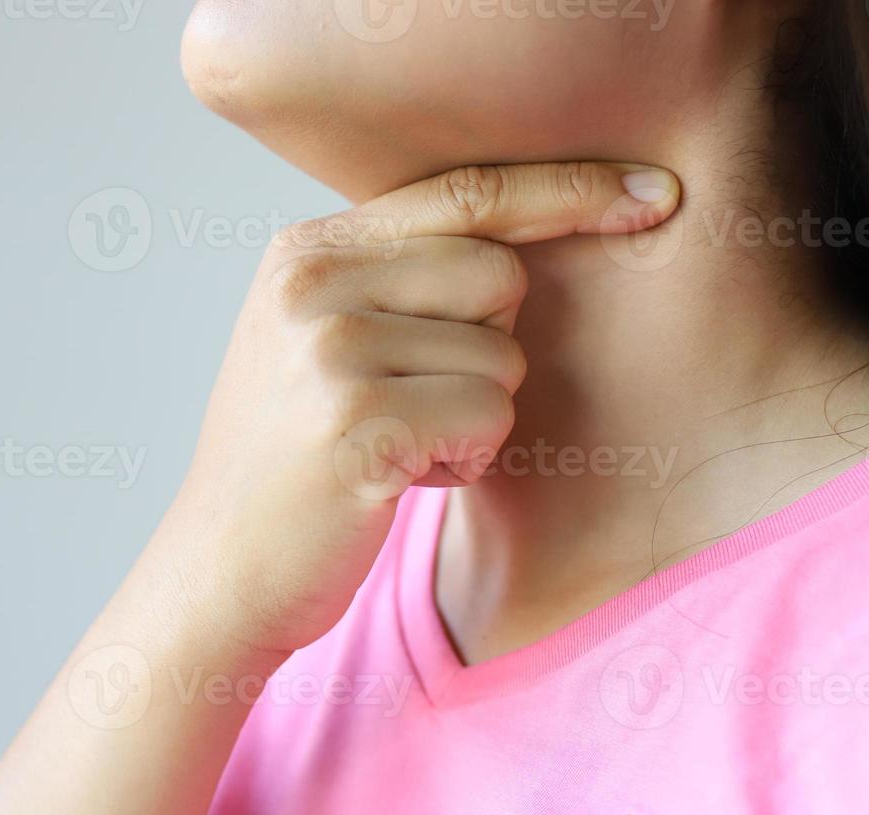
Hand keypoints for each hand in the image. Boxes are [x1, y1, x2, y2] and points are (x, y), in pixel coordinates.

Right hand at [152, 162, 680, 657]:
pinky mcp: (360, 421)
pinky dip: (466, 458)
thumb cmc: (289, 462)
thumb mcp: (312, 339)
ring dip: (474, 416)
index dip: (565, 190)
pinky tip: (400, 479)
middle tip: (414, 404)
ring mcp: (330, 350)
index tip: (649, 195)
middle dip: (488, 350)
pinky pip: (490, 415)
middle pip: (501, 275)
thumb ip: (391, 275)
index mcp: (305, 250)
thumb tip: (525, 239)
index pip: (463, 193)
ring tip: (396, 447)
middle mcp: (312, 283)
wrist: (219, 570)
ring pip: (504, 356)